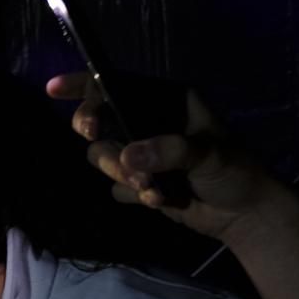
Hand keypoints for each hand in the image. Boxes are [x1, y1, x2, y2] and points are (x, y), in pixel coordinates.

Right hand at [47, 72, 289, 245]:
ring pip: (102, 155)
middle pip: (99, 119)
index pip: (118, 85)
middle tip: (94, 136)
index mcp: (166, 101)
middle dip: (98, 133)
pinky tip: (160, 200)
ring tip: (151, 189)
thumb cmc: (235, 172)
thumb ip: (170, 150)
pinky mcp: (135, 180)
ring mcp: (139, 152)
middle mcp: (147, 121)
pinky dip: (133, 194)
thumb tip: (127, 156)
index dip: (85, 84)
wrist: (242, 215)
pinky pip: (114, 185)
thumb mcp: (209, 154)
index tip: (55, 89)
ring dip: (122, 173)